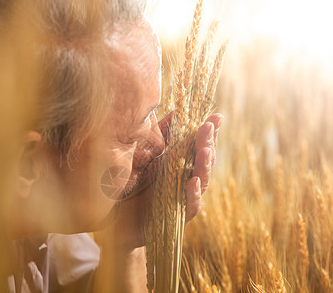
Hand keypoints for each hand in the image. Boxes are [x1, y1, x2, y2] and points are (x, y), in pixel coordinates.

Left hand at [100, 113, 222, 249]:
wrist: (116, 219)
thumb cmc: (131, 185)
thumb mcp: (144, 156)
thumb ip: (160, 136)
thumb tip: (176, 112)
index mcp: (180, 164)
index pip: (199, 146)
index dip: (209, 132)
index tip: (216, 117)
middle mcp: (185, 179)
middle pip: (203, 161)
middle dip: (208, 143)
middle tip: (209, 127)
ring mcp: (183, 197)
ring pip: (201, 181)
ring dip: (204, 165)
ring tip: (205, 150)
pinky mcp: (177, 216)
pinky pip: (190, 205)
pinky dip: (193, 194)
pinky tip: (192, 181)